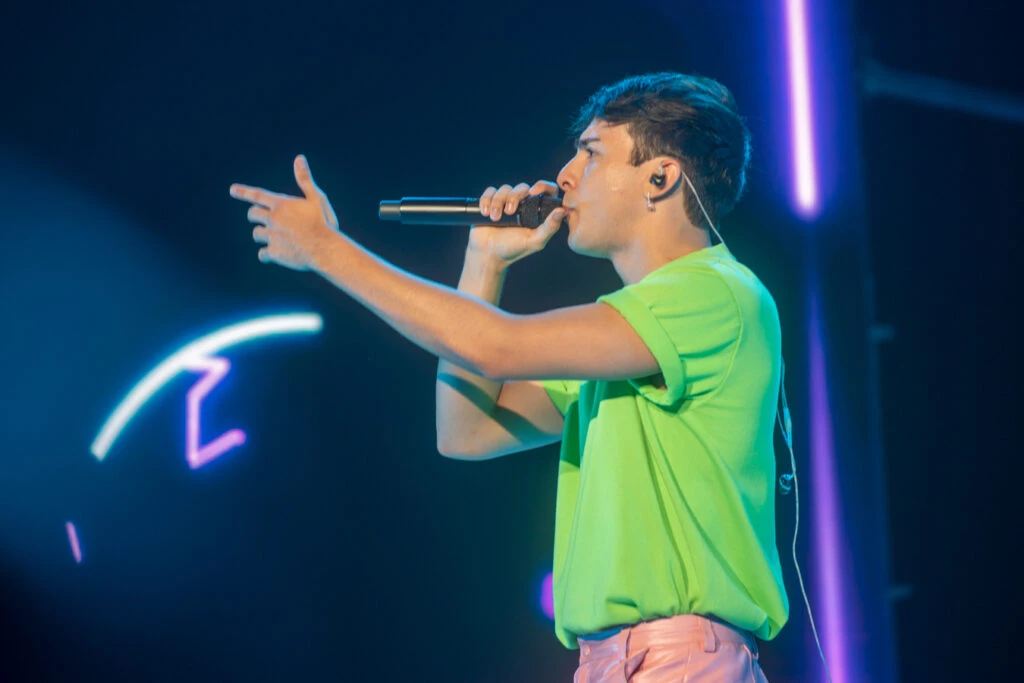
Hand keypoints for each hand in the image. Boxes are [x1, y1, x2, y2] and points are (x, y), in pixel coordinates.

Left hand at [229, 155, 339, 270]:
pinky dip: (266, 254)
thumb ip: (305, 179)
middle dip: (255, 215)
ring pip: (257, 234)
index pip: (257, 195)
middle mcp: (273, 219)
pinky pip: (263, 254)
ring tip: (273, 237)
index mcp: (281, 204)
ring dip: (262, 234)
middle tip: (261, 218)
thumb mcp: (316, 198)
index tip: (232, 190)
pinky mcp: (274, 253)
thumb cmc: (323, 222)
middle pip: (253, 214)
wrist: (325, 248)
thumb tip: (299, 158)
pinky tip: (272, 255)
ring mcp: (272, 236)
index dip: (244, 192)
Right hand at [469, 180, 564, 265]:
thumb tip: (563, 210)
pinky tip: (485, 213)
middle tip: (509, 212)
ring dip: (498, 202)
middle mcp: (523, 204)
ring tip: (494, 218)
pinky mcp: (491, 202)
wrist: (488, 254)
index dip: (543, 186)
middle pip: (522, 187)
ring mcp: (506, 202)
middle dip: (514, 197)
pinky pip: (490, 191)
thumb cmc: (513, 249)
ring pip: (505, 189)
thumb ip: (550, 227)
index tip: (534, 192)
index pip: (546, 190)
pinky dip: (486, 200)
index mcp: (537, 211)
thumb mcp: (535, 241)